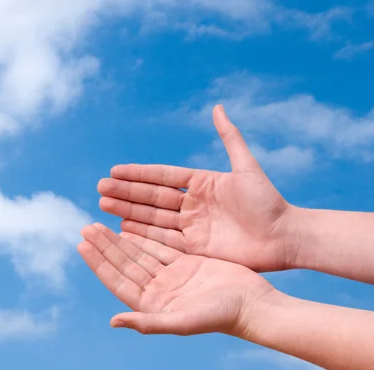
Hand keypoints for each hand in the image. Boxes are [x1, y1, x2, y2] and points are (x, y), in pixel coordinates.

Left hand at [77, 222, 274, 335]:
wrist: (253, 305)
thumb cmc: (221, 317)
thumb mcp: (182, 321)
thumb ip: (148, 322)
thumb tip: (113, 321)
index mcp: (153, 304)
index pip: (118, 280)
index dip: (99, 263)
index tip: (82, 246)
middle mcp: (159, 289)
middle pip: (125, 263)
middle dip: (105, 246)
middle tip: (86, 227)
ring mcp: (172, 275)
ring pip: (140, 253)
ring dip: (120, 239)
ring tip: (100, 225)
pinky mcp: (187, 263)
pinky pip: (159, 246)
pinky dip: (144, 237)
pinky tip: (129, 227)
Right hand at [97, 105, 296, 272]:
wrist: (284, 237)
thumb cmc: (268, 202)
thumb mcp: (246, 167)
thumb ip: (230, 138)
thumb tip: (217, 107)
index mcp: (201, 183)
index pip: (162, 176)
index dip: (138, 174)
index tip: (114, 171)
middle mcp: (192, 204)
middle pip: (152, 197)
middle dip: (125, 193)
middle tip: (99, 188)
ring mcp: (191, 226)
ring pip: (152, 218)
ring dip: (128, 212)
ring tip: (103, 206)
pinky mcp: (194, 248)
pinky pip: (164, 240)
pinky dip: (143, 235)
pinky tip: (123, 229)